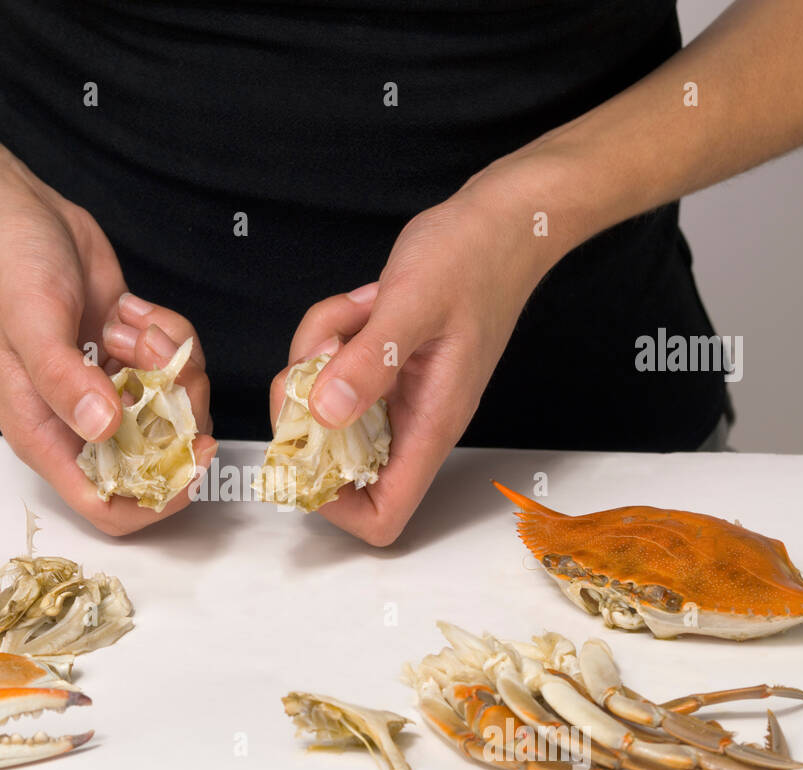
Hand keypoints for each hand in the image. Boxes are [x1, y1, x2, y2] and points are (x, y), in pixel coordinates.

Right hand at [0, 163, 212, 534]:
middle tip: (164, 362)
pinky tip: (132, 311)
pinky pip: (177, 365)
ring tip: (134, 325)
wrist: (12, 211)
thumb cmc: (4, 270)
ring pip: (176, 407)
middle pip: (157, 457)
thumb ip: (65, 381)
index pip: (107, 506)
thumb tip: (105, 427)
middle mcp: (80, 421)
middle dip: (177, 413)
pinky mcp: (131, 356)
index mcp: (47, 435)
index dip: (158, 497)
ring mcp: (110, 388)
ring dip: (173, 364)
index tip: (193, 454)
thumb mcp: (32, 326)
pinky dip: (170, 337)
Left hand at [272, 166, 561, 545]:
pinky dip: (327, 335)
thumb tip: (325, 413)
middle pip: (334, 464)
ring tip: (350, 315)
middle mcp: (409, 419)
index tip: (305, 452)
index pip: (381, 514)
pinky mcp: (379, 363)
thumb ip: (369, 362)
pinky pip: (330, 366)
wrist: (500, 221)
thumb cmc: (475, 259)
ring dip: (315, 359)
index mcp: (429, 426)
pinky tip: (359, 304)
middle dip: (303, 414)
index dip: (335, 504)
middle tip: (310, 363)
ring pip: (323, 406)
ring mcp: (392, 392)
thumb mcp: (413, 304)